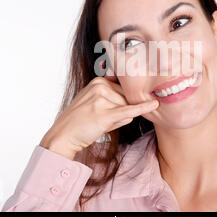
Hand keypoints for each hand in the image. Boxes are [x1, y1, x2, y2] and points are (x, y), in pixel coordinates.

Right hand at [39, 76, 158, 159]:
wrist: (63, 135)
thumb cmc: (80, 120)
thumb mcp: (93, 100)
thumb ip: (112, 96)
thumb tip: (136, 99)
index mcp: (99, 80)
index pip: (123, 90)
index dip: (120, 104)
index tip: (109, 110)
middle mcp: (100, 86)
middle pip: (127, 99)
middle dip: (120, 112)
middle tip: (100, 120)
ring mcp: (102, 99)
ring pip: (127, 108)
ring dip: (119, 120)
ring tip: (100, 123)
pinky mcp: (105, 114)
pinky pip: (129, 111)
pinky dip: (143, 108)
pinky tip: (154, 105)